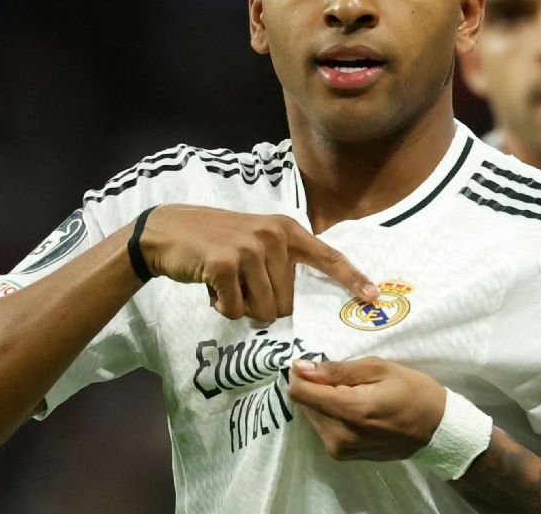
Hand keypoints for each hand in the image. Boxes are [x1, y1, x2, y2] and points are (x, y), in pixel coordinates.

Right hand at [137, 205, 377, 321]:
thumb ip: (279, 262)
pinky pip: (236, 310)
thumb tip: (294, 305)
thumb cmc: (214, 242)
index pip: (327, 256)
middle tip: (240, 285)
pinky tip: (210, 286)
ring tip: (224, 283)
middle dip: (263, 305)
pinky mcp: (225, 264)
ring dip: (242, 308)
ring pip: (264, 310)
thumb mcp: (254, 240)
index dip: (351, 278)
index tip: (374, 296)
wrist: (167, 231)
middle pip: (287, 302)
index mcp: (286, 230)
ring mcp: (249, 248)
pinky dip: (222, 307)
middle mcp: (273, 236)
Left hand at [287, 356, 446, 460]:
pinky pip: (324, 427)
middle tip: (345, 378)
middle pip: (305, 404)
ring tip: (354, 393)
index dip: (301, 374)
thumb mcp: (379, 368)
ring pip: (312, 415)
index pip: (300, 392)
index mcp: (350, 411)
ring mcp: (341, 450)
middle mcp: (340, 436)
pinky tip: (354, 408)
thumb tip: (300, 367)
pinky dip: (332, 414)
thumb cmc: (413, 391)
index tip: (314, 364)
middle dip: (317, 387)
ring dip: (324, 401)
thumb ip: (337, 370)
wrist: (437, 429)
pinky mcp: (343, 455)